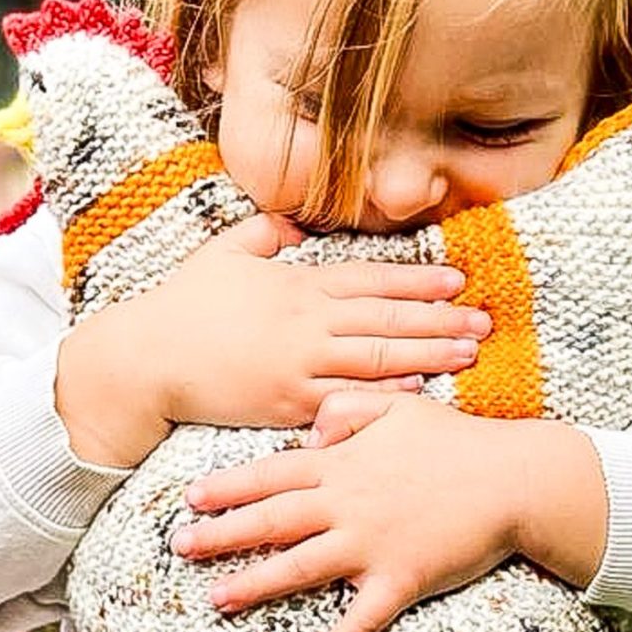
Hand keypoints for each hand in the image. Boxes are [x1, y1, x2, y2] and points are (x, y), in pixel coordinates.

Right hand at [57, 214, 489, 464]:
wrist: (147, 359)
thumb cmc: (183, 303)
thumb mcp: (224, 252)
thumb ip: (265, 233)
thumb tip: (297, 227)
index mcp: (296, 285)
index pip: (370, 280)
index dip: (416, 281)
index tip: (456, 280)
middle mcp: (306, 323)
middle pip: (386, 320)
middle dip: (439, 319)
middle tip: (484, 321)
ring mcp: (299, 365)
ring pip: (377, 359)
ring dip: (428, 355)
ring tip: (469, 353)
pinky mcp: (286, 403)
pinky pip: (347, 399)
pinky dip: (385, 396)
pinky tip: (421, 393)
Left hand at [172, 392, 605, 631]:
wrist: (511, 479)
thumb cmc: (454, 439)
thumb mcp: (397, 405)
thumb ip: (348, 406)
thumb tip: (314, 425)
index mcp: (342, 463)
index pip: (271, 475)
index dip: (229, 487)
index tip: (192, 497)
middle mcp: (347, 504)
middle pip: (272, 521)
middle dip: (222, 534)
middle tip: (181, 546)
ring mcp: (371, 544)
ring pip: (302, 567)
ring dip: (257, 584)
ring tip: (218, 598)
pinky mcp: (402, 579)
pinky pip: (363, 617)